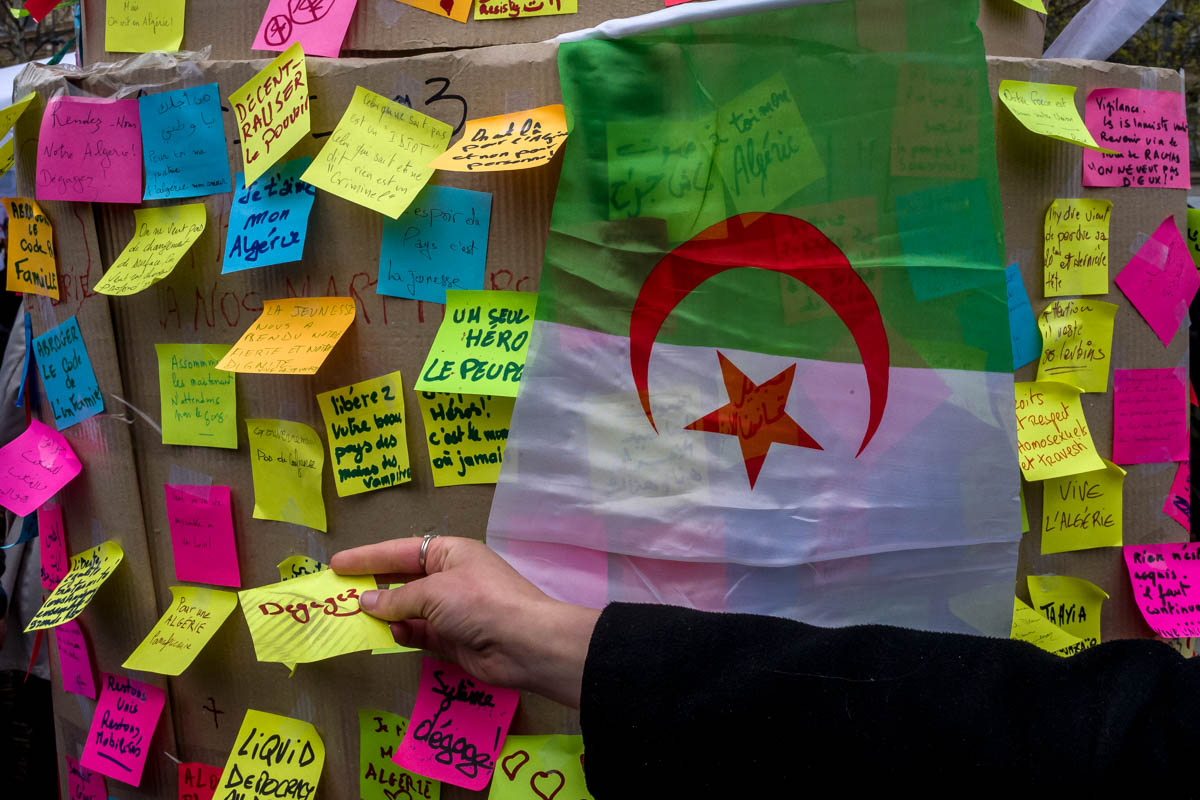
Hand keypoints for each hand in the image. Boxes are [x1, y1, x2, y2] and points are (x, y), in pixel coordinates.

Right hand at [330, 536, 599, 708]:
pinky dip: (403, 634)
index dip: (368, 556)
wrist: (524, 643)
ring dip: (386, 614)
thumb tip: (365, 602)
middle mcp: (450, 578)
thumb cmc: (480, 602)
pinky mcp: (452, 640)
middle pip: (403, 580)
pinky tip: (390, 634)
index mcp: (451, 553)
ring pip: (408, 610)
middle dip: (373, 587)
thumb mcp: (434, 592)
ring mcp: (452, 611)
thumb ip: (397, 599)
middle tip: (337, 593)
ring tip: (355, 618)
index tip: (337, 563)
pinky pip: (419, 634)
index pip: (402, 550)